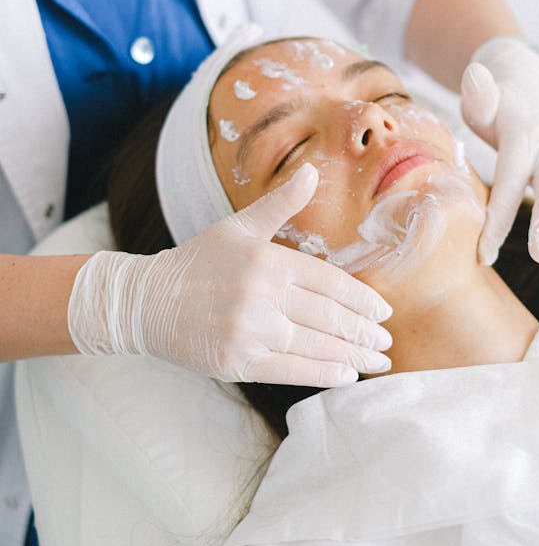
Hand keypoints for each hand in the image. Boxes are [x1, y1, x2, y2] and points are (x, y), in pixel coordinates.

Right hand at [68, 164, 391, 385]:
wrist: (146, 302)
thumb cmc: (197, 262)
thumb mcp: (238, 227)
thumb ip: (279, 204)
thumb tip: (312, 171)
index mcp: (268, 261)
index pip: (330, 283)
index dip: (362, 299)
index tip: (385, 311)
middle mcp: (262, 296)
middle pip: (329, 317)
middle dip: (364, 331)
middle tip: (387, 341)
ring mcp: (250, 331)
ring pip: (316, 346)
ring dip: (353, 355)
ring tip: (377, 361)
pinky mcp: (238, 361)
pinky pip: (292, 370)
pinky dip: (323, 373)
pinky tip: (346, 374)